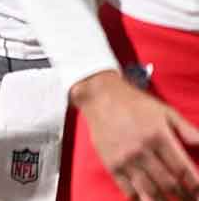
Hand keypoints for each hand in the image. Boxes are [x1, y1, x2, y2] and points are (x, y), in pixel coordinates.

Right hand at [71, 70, 198, 199]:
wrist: (99, 97)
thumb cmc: (136, 104)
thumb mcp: (166, 112)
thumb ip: (188, 130)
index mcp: (159, 136)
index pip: (183, 169)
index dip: (195, 186)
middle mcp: (142, 150)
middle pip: (169, 183)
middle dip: (184, 196)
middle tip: (190, 200)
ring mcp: (125, 159)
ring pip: (150, 191)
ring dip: (164, 200)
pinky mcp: (111, 164)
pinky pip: (128, 191)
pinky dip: (141, 198)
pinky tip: (149, 197)